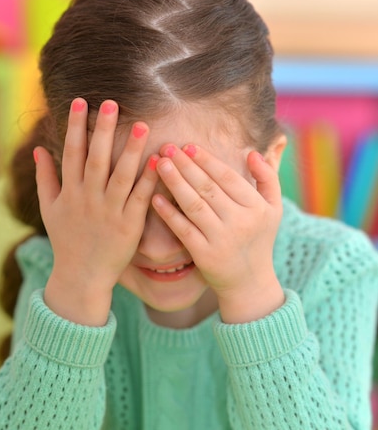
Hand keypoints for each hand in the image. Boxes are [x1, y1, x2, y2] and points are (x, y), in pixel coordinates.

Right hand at [34, 98, 157, 324]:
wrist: (81, 276)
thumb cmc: (66, 240)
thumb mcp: (49, 209)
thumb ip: (45, 178)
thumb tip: (39, 149)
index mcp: (70, 193)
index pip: (72, 153)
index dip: (76, 127)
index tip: (81, 102)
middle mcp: (89, 199)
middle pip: (96, 159)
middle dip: (103, 130)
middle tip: (112, 102)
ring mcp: (110, 212)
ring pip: (121, 176)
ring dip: (131, 150)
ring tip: (142, 125)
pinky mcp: (129, 225)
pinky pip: (140, 198)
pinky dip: (148, 180)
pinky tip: (158, 160)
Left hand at [152, 144, 284, 322]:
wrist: (249, 283)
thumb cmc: (259, 240)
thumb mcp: (274, 209)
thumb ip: (268, 178)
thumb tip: (252, 152)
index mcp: (256, 208)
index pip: (228, 177)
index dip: (207, 160)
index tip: (189, 146)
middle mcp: (240, 222)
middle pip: (207, 188)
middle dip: (186, 165)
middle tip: (167, 147)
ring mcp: (221, 239)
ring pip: (194, 205)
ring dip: (175, 182)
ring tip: (160, 164)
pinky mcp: (204, 255)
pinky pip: (183, 229)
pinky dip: (169, 213)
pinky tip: (155, 198)